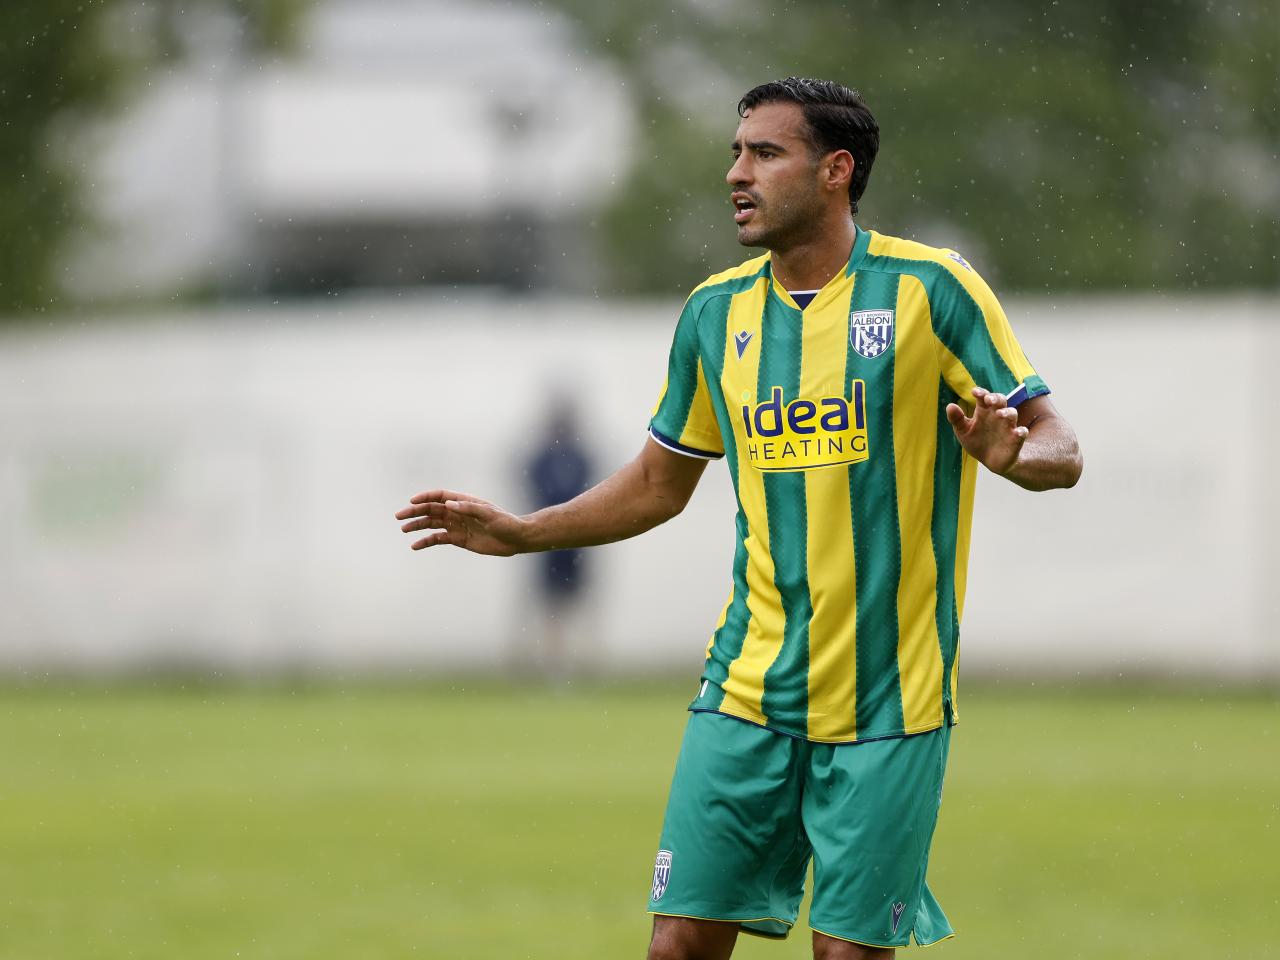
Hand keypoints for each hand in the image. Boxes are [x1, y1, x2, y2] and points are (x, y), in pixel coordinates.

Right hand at [395, 489, 529, 555]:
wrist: (515, 539)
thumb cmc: (505, 522)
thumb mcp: (488, 514)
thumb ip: (468, 508)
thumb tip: (448, 504)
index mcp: (464, 502)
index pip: (440, 496)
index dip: (425, 497)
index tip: (412, 502)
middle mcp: (457, 512)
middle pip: (431, 509)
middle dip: (415, 512)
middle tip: (399, 516)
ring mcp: (457, 525)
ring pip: (432, 524)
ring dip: (417, 526)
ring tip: (403, 529)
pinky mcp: (458, 539)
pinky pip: (438, 539)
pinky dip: (426, 541)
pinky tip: (415, 545)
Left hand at [945, 387, 1026, 475]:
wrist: (990, 461)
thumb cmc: (977, 441)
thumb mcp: (963, 431)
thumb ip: (956, 419)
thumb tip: (949, 405)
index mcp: (984, 411)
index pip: (984, 397)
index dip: (981, 392)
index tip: (975, 392)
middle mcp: (997, 416)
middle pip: (1000, 400)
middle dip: (996, 398)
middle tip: (989, 400)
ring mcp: (1008, 426)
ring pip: (1012, 413)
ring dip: (1007, 412)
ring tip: (999, 414)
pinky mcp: (1016, 439)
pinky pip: (1021, 433)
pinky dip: (1021, 432)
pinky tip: (1018, 432)